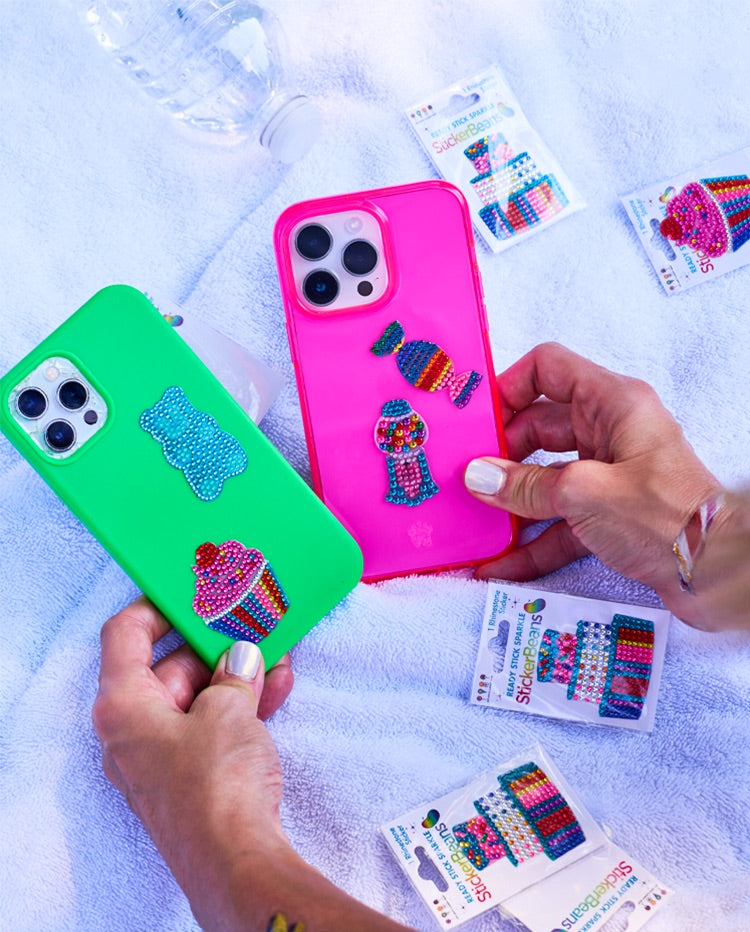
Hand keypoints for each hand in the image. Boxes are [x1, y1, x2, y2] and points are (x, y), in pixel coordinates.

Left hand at [93, 598, 410, 930]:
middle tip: (252, 625)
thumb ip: (233, 673)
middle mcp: (131, 730)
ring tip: (277, 654)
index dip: (155, 605)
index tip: (188, 590)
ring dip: (236, 675)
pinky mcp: (187, 777)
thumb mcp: (228, 709)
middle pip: (167, 666)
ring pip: (195, 697)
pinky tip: (277, 688)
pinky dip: (239, 706)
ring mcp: (159, 756)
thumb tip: (242, 658)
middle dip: (214, 645)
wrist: (236, 860)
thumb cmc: (215, 782)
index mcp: (122, 705)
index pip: (124, 635)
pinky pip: (209, 726)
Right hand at [464, 343, 721, 624]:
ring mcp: (609, 474)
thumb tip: (479, 476)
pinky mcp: (609, 514)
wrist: (717, 571)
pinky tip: (499, 565)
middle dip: (499, 454)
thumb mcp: (584, 494)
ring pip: (545, 478)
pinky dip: (532, 541)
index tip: (476, 420)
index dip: (508, 388)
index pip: (548, 370)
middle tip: (463, 477)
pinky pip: (559, 520)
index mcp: (611, 403)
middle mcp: (609, 431)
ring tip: (472, 521)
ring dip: (511, 503)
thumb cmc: (666, 517)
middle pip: (538, 428)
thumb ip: (526, 485)